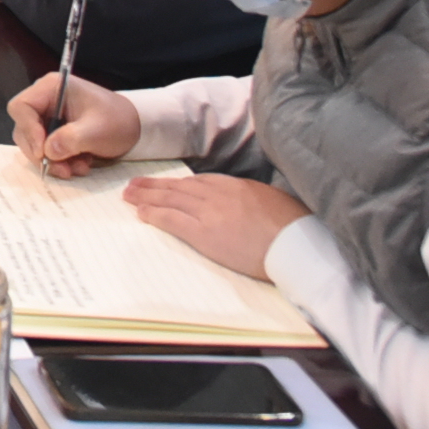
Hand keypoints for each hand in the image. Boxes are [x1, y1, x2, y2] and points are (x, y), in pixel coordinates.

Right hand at [8, 70, 139, 177]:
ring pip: (34, 143)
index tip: (43, 152)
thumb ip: (71, 139)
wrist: (136, 128)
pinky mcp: (55, 132)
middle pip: (24, 128)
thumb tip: (48, 151)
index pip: (22, 107)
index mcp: (52, 88)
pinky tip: (80, 165)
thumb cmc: (117, 120)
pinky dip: (60, 162)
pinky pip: (46, 150)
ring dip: (53, 161)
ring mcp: (49, 117)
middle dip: (41, 152)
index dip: (28, 130)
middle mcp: (45, 100)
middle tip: (60, 169)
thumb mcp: (97, 130)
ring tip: (77, 168)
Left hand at [123, 173, 311, 277]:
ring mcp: (209, 212)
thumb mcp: (272, 201)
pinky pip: (172, 219)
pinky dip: (155, 214)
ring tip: (130, 195)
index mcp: (236, 186)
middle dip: (156, 186)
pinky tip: (142, 213)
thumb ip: (252, 199)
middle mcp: (219, 194)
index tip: (165, 183)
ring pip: (171, 199)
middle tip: (135, 185)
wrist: (297, 245)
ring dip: (148, 197)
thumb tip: (246, 205)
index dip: (178, 183)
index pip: (199, 183)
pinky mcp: (205, 233)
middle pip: (180, 188)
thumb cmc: (294, 227)